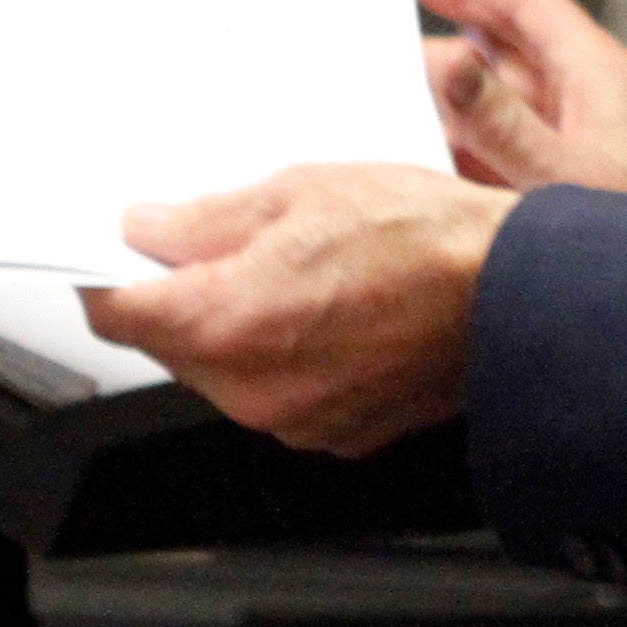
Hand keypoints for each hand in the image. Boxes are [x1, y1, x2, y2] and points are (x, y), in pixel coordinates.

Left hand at [80, 163, 512, 456]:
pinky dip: (290, 358)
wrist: (517, 294)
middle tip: (230, 239)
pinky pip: (283, 396)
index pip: (118, 313)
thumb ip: (207, 219)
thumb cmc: (426, 236)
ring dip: (240, 327)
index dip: (108, 275)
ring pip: (227, 374)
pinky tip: (338, 309)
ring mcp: (296, 422)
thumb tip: (149, 229)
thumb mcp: (303, 191)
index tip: (119, 250)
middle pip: (171, 346)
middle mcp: (250, 391)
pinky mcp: (339, 435)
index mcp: (225, 323)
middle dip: (184, 295)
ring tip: (303, 268)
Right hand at [414, 0, 626, 197]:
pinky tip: (429, 163)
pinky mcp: (580, 195)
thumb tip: (448, 66)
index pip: (531, 8)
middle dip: (453, 43)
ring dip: (455, 102)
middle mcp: (600, 106)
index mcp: (604, 80)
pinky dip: (470, 150)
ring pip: (511, 107)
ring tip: (394, 96)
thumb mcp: (555, 179)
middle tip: (390, 37)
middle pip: (516, 53)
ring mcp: (591, 150)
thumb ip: (498, 123)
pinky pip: (514, 155)